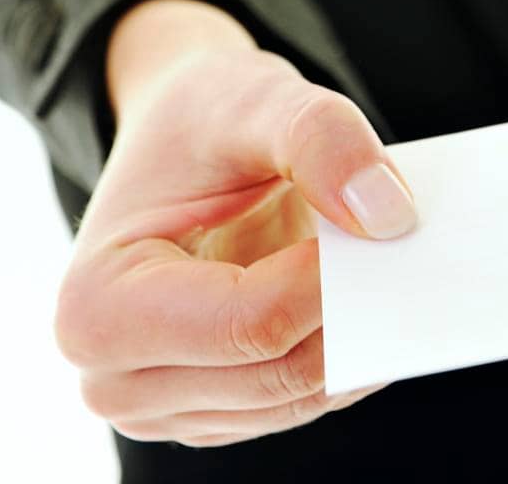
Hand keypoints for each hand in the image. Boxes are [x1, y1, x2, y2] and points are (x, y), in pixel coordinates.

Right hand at [53, 47, 417, 447]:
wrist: (183, 136)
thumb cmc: (202, 116)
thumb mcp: (256, 95)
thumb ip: (320, 138)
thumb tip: (388, 214)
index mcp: (96, 306)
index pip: (245, 324)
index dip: (326, 281)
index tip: (382, 222)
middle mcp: (116, 377)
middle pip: (278, 372)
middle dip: (355, 309)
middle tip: (410, 244)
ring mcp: (167, 408)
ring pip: (302, 393)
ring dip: (362, 332)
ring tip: (393, 257)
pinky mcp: (217, 411)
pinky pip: (307, 396)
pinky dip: (350, 346)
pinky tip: (370, 288)